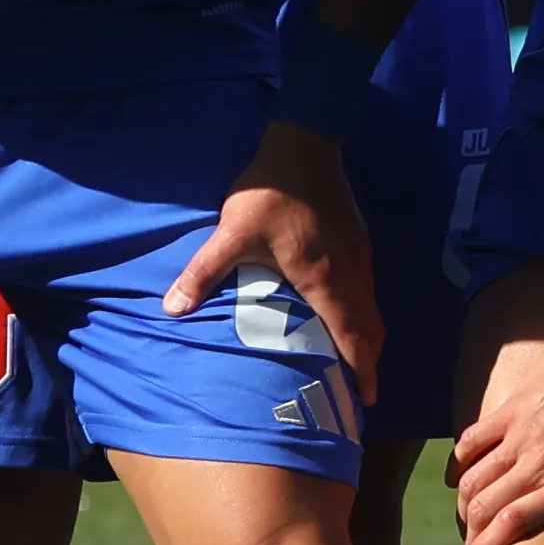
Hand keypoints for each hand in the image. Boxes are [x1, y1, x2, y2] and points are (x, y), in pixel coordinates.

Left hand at [168, 117, 382, 408]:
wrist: (304, 145)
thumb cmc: (268, 192)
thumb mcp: (230, 232)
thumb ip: (204, 271)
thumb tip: (172, 308)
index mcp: (324, 277)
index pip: (353, 333)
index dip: (361, 369)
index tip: (365, 399)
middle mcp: (350, 271)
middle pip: (371, 327)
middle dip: (369, 362)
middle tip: (361, 394)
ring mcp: (359, 255)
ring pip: (371, 308)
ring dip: (367, 338)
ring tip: (355, 363)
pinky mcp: (358, 241)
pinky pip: (367, 289)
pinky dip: (362, 314)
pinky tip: (346, 316)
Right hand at [454, 344, 543, 544]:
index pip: (511, 524)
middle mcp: (537, 463)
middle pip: (483, 504)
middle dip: (471, 532)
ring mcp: (520, 434)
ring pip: (474, 476)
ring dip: (465, 501)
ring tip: (468, 517)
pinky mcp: (512, 408)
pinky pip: (472, 440)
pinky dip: (460, 462)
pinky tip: (459, 477)